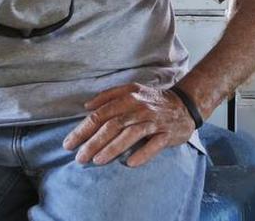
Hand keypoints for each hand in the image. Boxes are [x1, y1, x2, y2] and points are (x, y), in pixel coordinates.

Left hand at [63, 83, 195, 166]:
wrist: (185, 104)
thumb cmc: (153, 101)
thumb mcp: (132, 90)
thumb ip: (109, 96)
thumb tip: (87, 106)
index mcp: (129, 97)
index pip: (101, 114)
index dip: (83, 129)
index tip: (69, 144)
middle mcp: (140, 108)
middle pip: (113, 125)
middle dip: (93, 143)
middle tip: (79, 158)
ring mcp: (155, 121)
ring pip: (131, 135)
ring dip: (112, 148)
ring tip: (97, 161)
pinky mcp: (167, 134)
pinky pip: (154, 145)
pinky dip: (142, 154)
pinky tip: (129, 163)